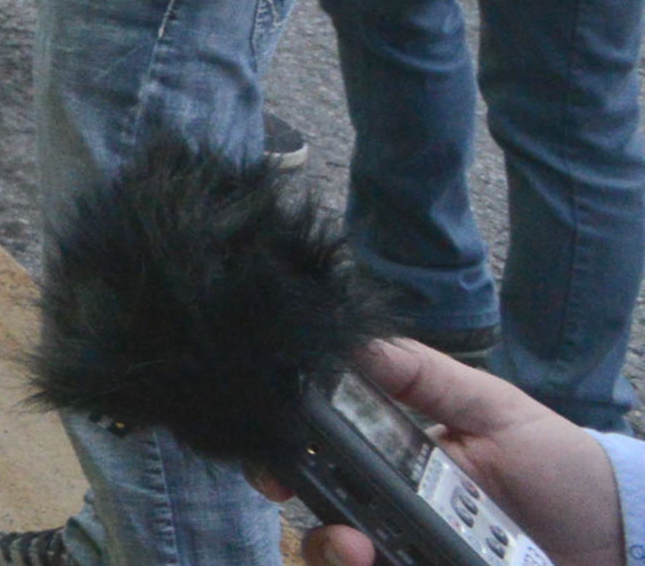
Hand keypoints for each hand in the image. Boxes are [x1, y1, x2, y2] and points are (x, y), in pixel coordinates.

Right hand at [298, 339, 626, 565]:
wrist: (618, 531)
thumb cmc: (556, 463)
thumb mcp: (490, 406)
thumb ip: (420, 374)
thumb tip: (345, 338)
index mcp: (395, 468)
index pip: (320, 469)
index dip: (284, 468)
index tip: (271, 469)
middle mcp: (397, 522)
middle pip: (328, 535)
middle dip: (319, 536)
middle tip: (339, 532)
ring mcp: (418, 556)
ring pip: (353, 563)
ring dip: (342, 560)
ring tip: (364, 553)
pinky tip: (391, 561)